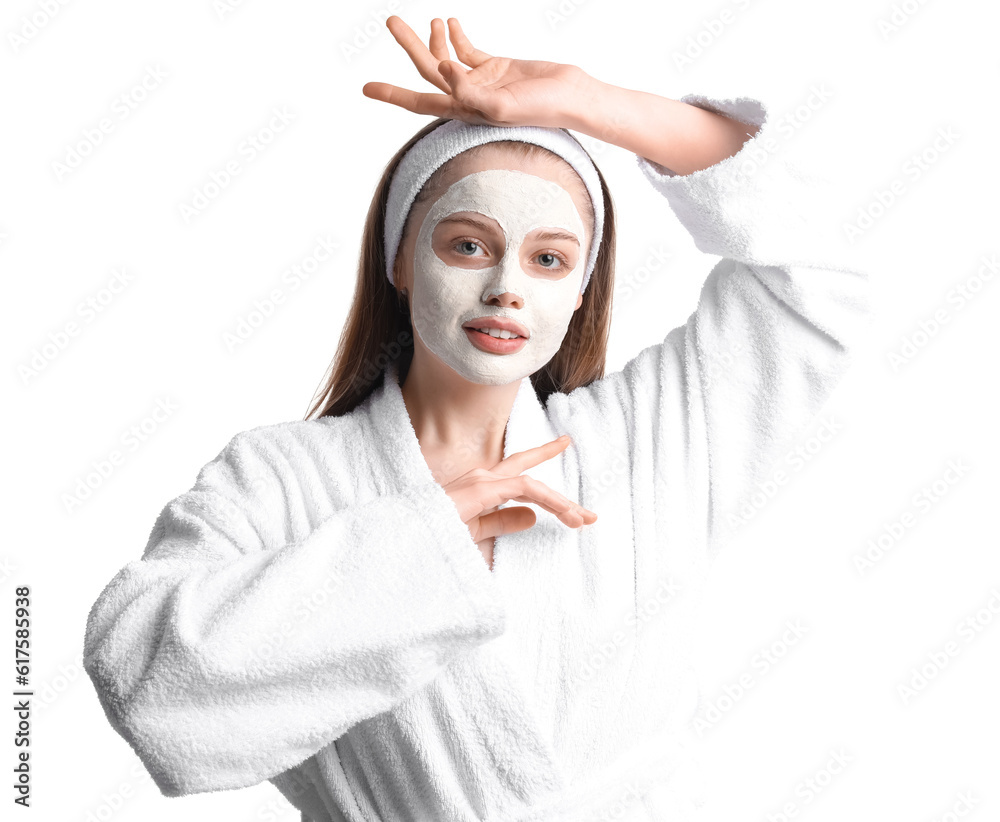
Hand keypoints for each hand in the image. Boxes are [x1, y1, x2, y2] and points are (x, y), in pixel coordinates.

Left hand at [362, 16, 588, 128]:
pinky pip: (469, 50)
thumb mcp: (503, 106)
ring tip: (428, 18)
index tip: (366, 88)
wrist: (572, 97)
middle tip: (390, 20)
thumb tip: (443, 69)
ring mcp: (482, 81)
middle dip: (409, 46)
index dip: (393, 95)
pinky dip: (458, 36)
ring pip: (447, 57)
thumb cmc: (542, 110)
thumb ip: (470, 92)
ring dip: (433, 37)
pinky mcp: (497, 66)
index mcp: (465, 110)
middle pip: (428, 71)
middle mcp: (468, 97)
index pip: (420, 101)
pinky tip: (450, 22)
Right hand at [442, 435, 597, 545]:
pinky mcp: (483, 489)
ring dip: (561, 503)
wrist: (409, 541)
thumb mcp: (476, 532)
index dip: (542, 457)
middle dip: (561, 494)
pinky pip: (525, 488)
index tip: (565, 443)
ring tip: (582, 520)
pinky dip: (548, 498)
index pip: (518, 471)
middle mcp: (483, 478)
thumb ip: (503, 522)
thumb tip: (532, 517)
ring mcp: (482, 481)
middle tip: (590, 514)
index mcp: (480, 487)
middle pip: (530, 475)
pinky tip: (565, 512)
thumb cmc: (435, 536)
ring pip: (533, 485)